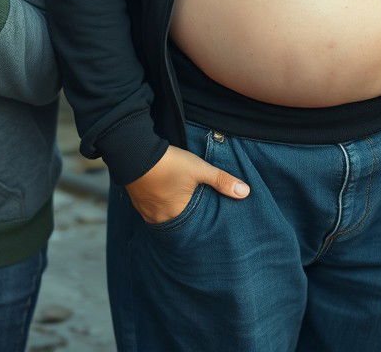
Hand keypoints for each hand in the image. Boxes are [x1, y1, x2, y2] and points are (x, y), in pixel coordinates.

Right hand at [125, 144, 248, 224]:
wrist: (135, 151)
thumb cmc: (169, 163)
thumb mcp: (199, 169)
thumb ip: (221, 180)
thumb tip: (245, 192)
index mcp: (177, 215)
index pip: (192, 228)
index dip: (199, 225)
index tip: (205, 223)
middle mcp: (160, 218)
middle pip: (176, 224)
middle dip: (184, 220)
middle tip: (192, 215)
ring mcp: (145, 211)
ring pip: (161, 218)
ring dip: (169, 212)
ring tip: (177, 206)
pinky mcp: (136, 201)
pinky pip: (149, 210)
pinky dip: (156, 206)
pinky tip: (160, 197)